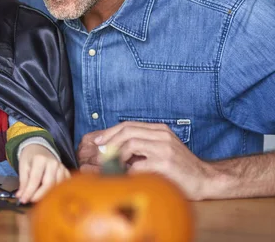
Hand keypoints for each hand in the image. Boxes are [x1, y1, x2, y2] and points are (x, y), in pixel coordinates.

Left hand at [15, 144, 69, 203]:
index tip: (23, 200)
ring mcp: (61, 167)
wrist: (40, 148)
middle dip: (39, 195)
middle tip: (31, 201)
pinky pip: (65, 184)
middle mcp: (53, 163)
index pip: (35, 179)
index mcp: (40, 159)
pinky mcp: (66, 171)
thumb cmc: (30, 158)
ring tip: (39, 199)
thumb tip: (21, 197)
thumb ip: (23, 182)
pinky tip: (51, 195)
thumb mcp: (23, 167)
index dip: (29, 192)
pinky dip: (58, 191)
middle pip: (48, 184)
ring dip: (48, 195)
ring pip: (57, 186)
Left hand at [79, 121, 212, 199]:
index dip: (110, 132)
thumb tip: (113, 150)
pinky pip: (138, 164)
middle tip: (99, 152)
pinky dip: (128, 170)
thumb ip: (142, 147)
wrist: (206, 179)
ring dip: (116, 154)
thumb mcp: (161, 150)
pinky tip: (127, 175)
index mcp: (160, 130)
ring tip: (112, 164)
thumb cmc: (180, 168)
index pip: (128, 125)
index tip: (98, 141)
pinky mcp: (165, 164)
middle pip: (127, 131)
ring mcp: (164, 149)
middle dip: (109, 141)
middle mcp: (162, 136)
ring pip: (130, 144)